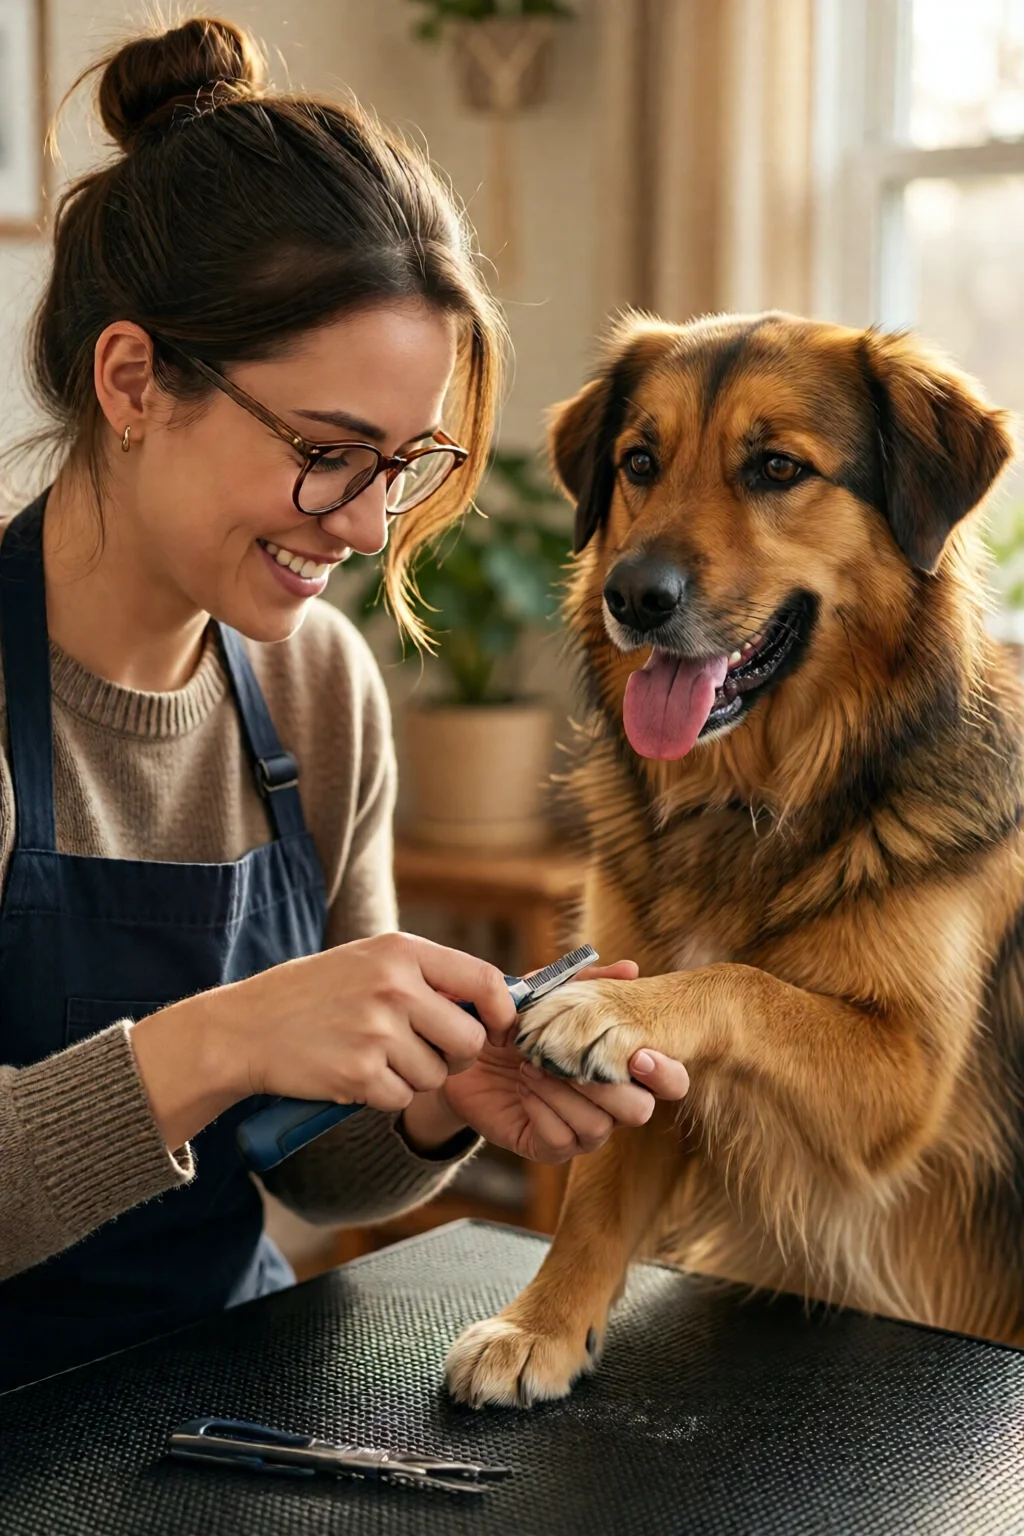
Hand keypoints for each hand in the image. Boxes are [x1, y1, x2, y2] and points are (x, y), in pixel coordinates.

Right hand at [131, 933, 515, 1149]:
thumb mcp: (367, 961)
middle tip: (424, 1052)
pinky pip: (402, 1099)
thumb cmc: (311, 995)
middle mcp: (394, 987)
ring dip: (413, 1078)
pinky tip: (355, 1075)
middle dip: (454, 1056)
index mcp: (400, 952)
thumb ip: (423, 976)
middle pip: (468, 1040)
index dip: (500, 1010)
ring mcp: (376, 1031)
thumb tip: (492, 1000)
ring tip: (373, 1057)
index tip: (498, 1027)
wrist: (244, 1028)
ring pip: (436, 1076)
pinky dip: (384, 1097)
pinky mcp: (359, 1073)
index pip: (482, 979)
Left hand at [440, 961, 689, 1163]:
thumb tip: (632, 968)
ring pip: (599, 1127)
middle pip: (641, 1111)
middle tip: (575, 1061)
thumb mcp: (550, 993)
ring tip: (531, 1066)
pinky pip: (562, 1140)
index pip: (670, 1082)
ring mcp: (583, 1130)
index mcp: (624, 1067)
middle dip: (609, 1087)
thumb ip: (589, 982)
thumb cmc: (521, 1022)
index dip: (666, 1073)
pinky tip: (523, 1086)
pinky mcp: (549, 1147)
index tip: (639, 1056)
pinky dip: (542, 1109)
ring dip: (564, 1092)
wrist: (469, 1052)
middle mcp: (613, 1104)